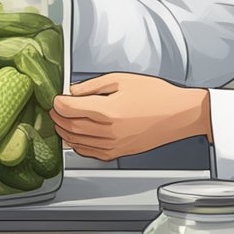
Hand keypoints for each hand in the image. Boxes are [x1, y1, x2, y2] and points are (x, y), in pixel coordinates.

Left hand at [50, 73, 212, 161]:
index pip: (69, 109)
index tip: (56, 98)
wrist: (179, 115)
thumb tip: (73, 91)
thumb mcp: (122, 80)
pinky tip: (75, 138)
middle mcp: (109, 131)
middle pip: (70, 126)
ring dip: (65, 132)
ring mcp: (113, 145)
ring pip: (77, 142)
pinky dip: (78, 146)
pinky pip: (90, 153)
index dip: (58, 103)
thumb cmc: (156, 95)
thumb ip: (92, 86)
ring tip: (62, 122)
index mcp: (108, 110)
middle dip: (58, 117)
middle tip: (55, 109)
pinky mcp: (119, 153)